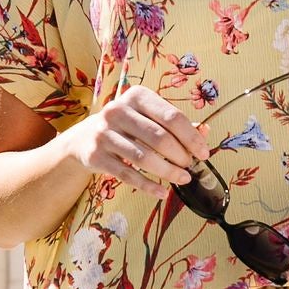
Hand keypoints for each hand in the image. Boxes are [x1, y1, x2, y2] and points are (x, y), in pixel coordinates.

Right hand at [69, 86, 210, 192]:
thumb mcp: (148, 117)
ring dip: (168, 172)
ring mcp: (104, 133)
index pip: (172, 117)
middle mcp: (118, 111)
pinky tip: (162, 192)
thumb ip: (175, 124)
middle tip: (190, 167)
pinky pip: (128, 175)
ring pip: (144, 158)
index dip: (192, 137)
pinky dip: (148, 186)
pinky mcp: (96, 155)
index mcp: (137, 96)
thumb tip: (205, 131)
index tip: (203, 153)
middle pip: (159, 138)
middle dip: (180, 156)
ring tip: (182, 179)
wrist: (83, 138)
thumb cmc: (125, 126)